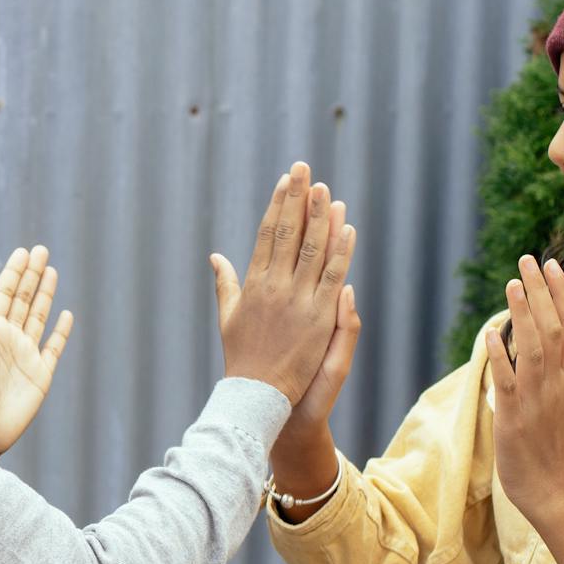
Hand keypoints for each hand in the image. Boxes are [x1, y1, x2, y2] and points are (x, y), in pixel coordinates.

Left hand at [0, 245, 74, 458]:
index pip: (4, 293)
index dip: (14, 272)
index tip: (22, 252)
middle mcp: (8, 339)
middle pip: (24, 299)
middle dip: (32, 275)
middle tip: (41, 249)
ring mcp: (26, 355)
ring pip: (39, 317)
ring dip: (45, 294)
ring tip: (51, 271)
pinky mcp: (41, 373)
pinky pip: (54, 346)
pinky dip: (61, 330)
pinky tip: (66, 314)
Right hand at [210, 161, 353, 404]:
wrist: (258, 395)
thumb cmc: (242, 360)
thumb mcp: (227, 318)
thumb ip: (226, 284)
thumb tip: (216, 257)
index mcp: (253, 285)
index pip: (267, 235)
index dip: (278, 205)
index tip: (285, 182)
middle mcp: (275, 287)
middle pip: (289, 233)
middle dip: (297, 198)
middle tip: (304, 168)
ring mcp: (298, 301)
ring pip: (313, 249)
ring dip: (321, 216)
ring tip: (326, 189)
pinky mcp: (319, 317)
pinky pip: (333, 276)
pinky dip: (341, 250)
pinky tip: (346, 227)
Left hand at [483, 255, 563, 563]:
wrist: (550, 488)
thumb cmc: (552, 444)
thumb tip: (562, 336)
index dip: (563, 295)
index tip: (552, 266)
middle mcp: (560, 383)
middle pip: (554, 328)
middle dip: (542, 291)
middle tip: (528, 259)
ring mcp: (538, 399)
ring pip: (534, 348)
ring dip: (523, 314)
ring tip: (512, 283)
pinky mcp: (515, 417)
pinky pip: (509, 381)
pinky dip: (501, 356)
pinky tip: (491, 333)